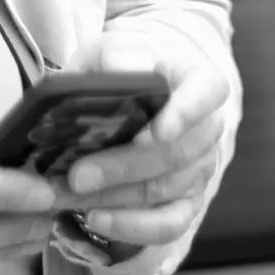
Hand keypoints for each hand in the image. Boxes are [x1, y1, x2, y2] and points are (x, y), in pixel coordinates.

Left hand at [53, 30, 230, 250]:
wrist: (129, 92)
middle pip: (175, 153)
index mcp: (197, 80)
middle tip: (77, 175)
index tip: (156, 132)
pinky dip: (131, 227)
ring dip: (113, 198)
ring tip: (66, 196)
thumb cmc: (120, 66)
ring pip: (164, 190)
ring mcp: (200, 169)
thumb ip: (119, 55)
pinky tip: (95, 219)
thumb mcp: (112, 48)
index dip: (186, 113)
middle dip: (123, 167)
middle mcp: (207, 128)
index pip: (208, 92)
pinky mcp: (185, 202)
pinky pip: (168, 225)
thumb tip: (126, 69)